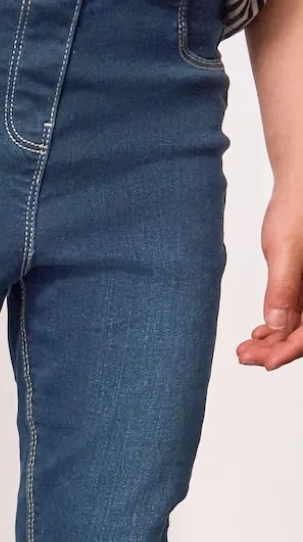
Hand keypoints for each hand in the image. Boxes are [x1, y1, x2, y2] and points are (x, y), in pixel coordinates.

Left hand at [236, 188, 302, 370]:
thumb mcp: (287, 248)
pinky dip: (280, 325)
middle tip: (244, 355)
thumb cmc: (299, 204)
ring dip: (276, 340)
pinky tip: (259, 332)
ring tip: (245, 349)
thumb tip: (276, 325)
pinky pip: (300, 312)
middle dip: (277, 348)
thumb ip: (283, 288)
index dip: (291, 350)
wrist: (301, 178)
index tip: (265, 363)